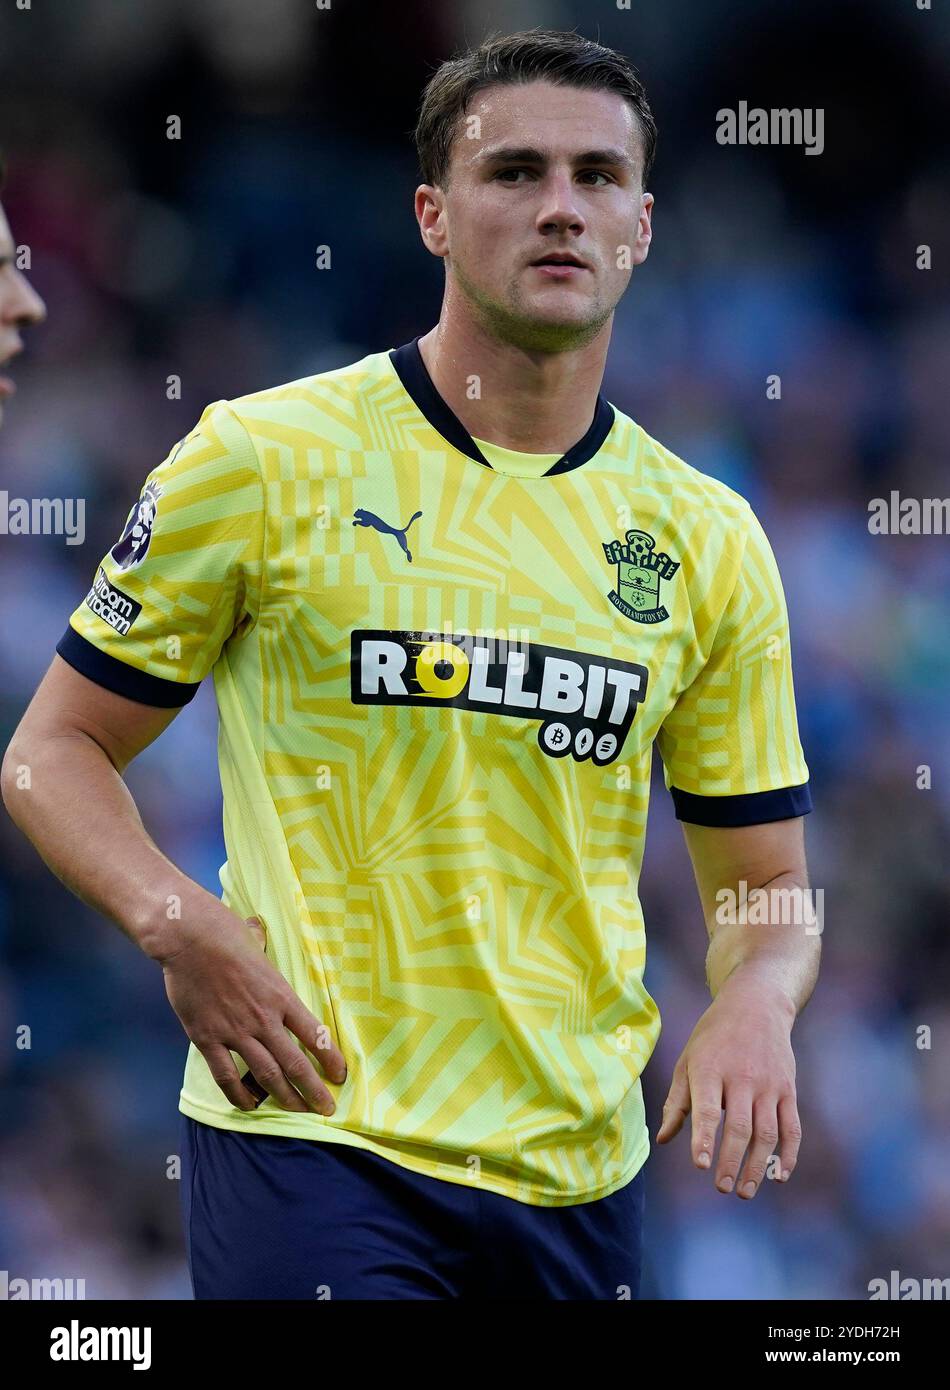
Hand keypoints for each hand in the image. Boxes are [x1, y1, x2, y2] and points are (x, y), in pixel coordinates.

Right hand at [159, 909, 346, 1114]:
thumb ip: (261, 944)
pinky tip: (250, 1105)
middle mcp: (264, 1019)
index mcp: (281, 995)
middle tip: (326, 1108)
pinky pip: (227, 1076)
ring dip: (284, 1097)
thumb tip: (256, 929)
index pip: (314, 1035)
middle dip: (313, 1090)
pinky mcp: (208, 1039)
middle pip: (295, 1063)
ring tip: (297, 1111)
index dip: (330, 1059)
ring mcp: (235, 1032)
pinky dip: (239, 1095)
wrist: (189, 939)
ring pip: (267, 1075)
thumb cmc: (224, 933)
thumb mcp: (255, 941)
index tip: (339, 1075)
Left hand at [655, 977, 800, 1197]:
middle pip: (739, 1127)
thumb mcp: (687, 1060)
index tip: (700, 1165)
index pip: (707, 1109)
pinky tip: (779, 1175)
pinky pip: (792, 1127)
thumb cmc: (713, 1037)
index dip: (703, 1138)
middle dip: (731, 1161)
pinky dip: (788, 1154)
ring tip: (745, 1191)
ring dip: (757, 1165)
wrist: (756, 1004)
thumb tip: (663, 1139)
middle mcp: (742, 1078)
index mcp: (710, 1069)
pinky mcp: (788, 1089)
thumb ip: (677, 1101)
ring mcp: (769, 1084)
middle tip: (722, 1188)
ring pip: (766, 1133)